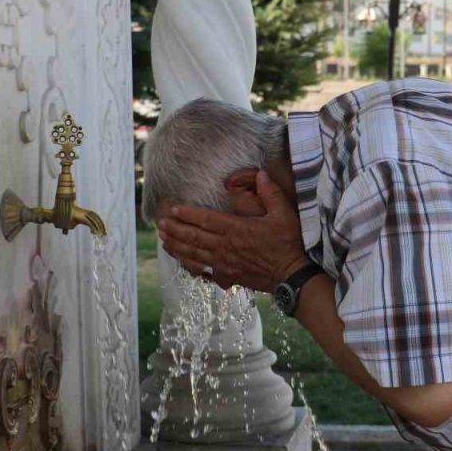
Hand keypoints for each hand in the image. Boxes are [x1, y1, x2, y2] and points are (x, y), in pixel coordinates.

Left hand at [158, 171, 308, 293]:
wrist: (292, 275)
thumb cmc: (288, 244)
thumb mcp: (284, 214)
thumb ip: (271, 193)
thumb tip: (262, 175)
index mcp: (237, 229)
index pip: (206, 219)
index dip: (187, 214)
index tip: (172, 209)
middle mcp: (226, 246)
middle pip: (194, 236)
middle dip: (175, 229)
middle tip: (160, 223)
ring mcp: (224, 262)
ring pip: (194, 253)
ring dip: (177, 246)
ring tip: (163, 239)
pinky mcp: (227, 275)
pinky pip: (202, 270)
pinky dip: (189, 264)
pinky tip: (180, 260)